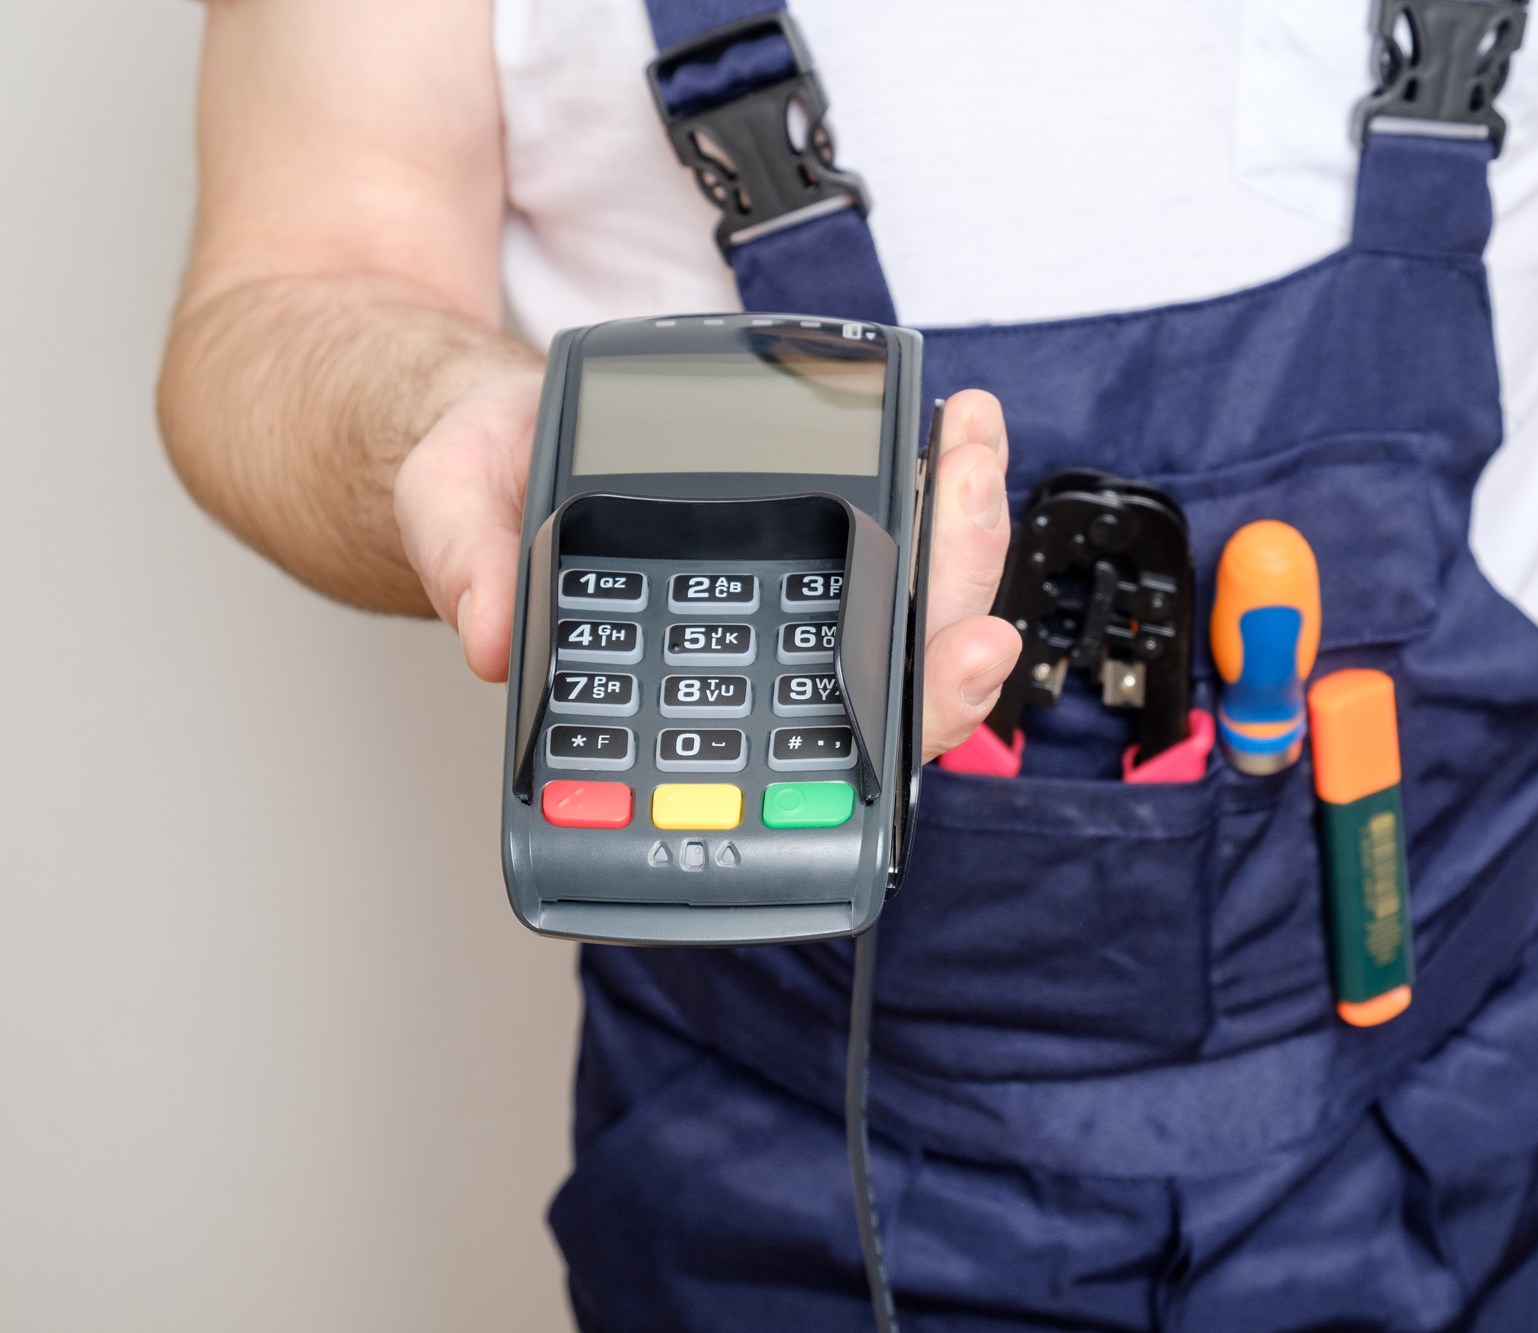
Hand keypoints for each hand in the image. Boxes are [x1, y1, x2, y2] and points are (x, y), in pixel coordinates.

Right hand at [393, 378, 1020, 756]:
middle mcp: (777, 653)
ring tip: (977, 441)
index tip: (964, 659)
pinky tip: (960, 421)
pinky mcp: (824, 519)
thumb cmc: (499, 489)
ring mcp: (809, 589)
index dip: (910, 711)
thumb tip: (495, 639)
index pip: (825, 737)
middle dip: (963, 614)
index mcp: (706, 687)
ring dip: (970, 528)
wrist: (512, 428)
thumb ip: (470, 568)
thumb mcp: (456, 508)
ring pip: (923, 596)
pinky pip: (909, 520)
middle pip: (907, 665)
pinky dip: (946, 478)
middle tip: (981, 533)